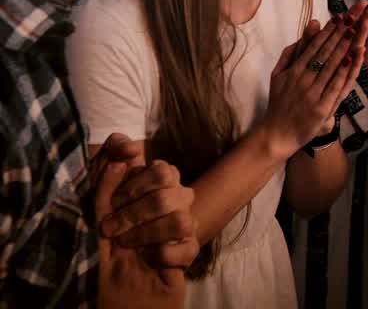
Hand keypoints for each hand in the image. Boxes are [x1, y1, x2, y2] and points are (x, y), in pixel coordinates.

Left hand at [96, 163, 185, 308]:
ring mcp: (186, 228)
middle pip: (170, 194)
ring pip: (181, 220)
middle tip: (113, 229)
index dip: (138, 184)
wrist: (117, 289)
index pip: (163, 170)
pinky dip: (160, 256)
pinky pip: (184, 248)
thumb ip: (108, 184)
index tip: (116, 203)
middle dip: (135, 213)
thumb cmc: (109, 248)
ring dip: (147, 234)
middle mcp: (176, 204)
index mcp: (157, 189)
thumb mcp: (100, 213)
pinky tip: (148, 260)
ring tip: (129, 245)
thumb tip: (123, 155)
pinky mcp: (189, 253)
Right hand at [260, 5, 367, 156]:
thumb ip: (292, 52)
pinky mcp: (322, 107)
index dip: (329, 30)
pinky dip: (347, 70)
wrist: (276, 135)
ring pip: (332, 65)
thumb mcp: (278, 74)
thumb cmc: (279, 102)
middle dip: (342, 31)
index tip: (341, 15)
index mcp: (293, 70)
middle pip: (326, 51)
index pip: (314, 45)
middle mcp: (303, 79)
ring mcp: (313, 93)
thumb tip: (308, 29)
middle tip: (355, 14)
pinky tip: (356, 56)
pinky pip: (336, 85)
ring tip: (358, 28)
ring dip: (346, 45)